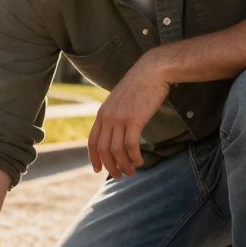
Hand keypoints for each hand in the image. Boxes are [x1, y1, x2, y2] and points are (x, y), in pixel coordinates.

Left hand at [88, 52, 170, 177]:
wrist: (152, 70)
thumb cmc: (140, 85)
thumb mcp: (120, 100)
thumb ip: (115, 115)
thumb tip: (117, 131)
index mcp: (102, 113)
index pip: (92, 141)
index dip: (94, 158)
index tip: (97, 169)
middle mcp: (107, 117)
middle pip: (103, 150)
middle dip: (110, 166)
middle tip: (119, 176)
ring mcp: (120, 119)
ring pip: (116, 151)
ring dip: (123, 165)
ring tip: (131, 171)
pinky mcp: (135, 120)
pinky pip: (131, 146)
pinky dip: (134, 157)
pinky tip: (139, 161)